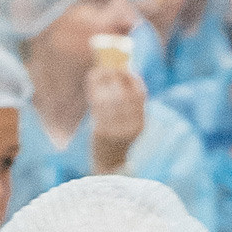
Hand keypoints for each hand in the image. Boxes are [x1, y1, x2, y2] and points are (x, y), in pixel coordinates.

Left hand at [86, 51, 147, 171]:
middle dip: (116, 77)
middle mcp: (132, 127)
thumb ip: (127, 104)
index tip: (125, 69)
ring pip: (110, 98)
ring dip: (103, 82)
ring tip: (98, 72)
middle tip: (108, 66)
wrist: (109, 164)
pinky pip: (98, 107)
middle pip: (125, 94)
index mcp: (141, 123)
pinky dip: (94, 92)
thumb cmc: (116, 138)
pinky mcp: (103, 133)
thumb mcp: (127, 123)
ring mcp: (117, 131)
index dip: (133, 79)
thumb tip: (122, 73)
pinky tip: (90, 85)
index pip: (140, 95)